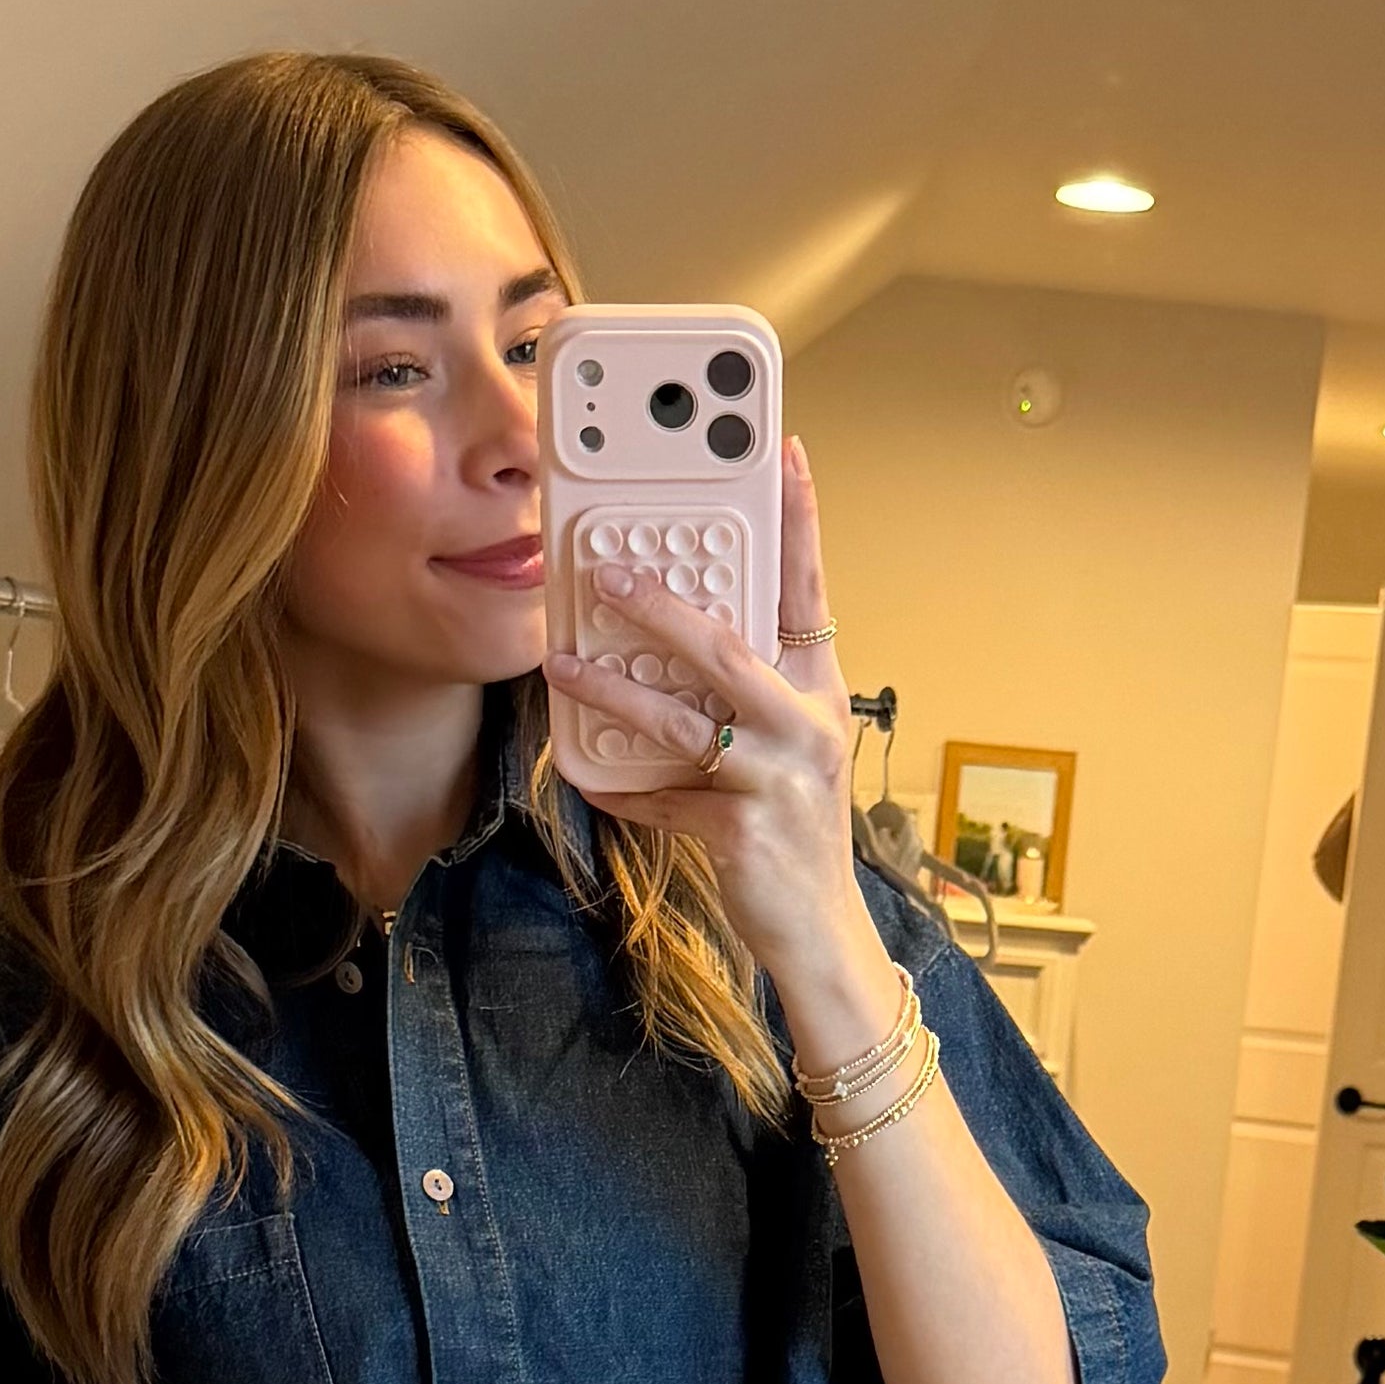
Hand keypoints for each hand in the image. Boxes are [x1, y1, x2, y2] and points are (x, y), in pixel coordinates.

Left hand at [547, 438, 898, 1057]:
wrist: (820, 931)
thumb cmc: (794, 830)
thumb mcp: (787, 748)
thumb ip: (748, 692)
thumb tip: (679, 636)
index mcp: (820, 693)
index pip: (811, 589)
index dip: (798, 520)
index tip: (785, 452)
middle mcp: (808, 728)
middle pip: (728, 647)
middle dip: (660, 605)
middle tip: (606, 570)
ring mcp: (779, 783)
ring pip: (683, 722)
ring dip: (615, 692)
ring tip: (564, 666)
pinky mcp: (744, 836)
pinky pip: (664, 801)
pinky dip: (623, 791)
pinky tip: (590, 780)